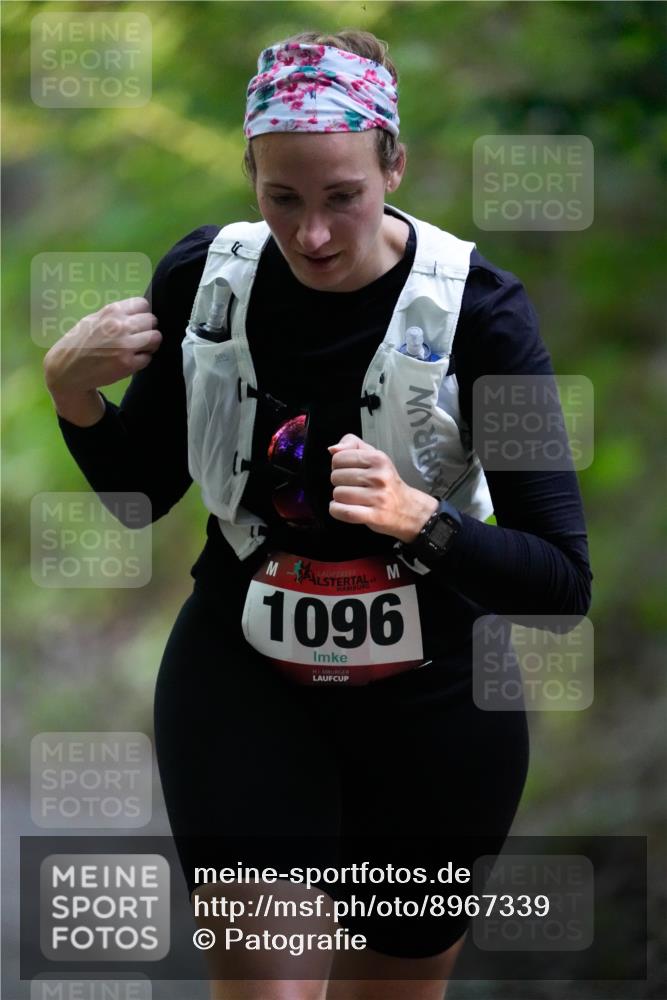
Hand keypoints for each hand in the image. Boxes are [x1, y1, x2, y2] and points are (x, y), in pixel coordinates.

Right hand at [43, 297, 161, 394]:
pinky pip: (148, 358)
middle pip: (152, 321)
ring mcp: (126, 346)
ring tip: (139, 348)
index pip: (143, 304)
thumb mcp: (93, 319)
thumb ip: (114, 315)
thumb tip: (137, 312)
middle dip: (148, 329)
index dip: (142, 314)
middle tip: (139, 337)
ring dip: (150, 344)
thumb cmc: (78, 343)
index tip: (138, 322)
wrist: (67, 369)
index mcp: (112, 311)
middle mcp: (121, 326)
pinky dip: (143, 359)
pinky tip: (131, 360)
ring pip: (156, 338)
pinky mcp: (128, 364)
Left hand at [328, 433, 438, 541]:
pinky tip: (341, 508)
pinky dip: (336, 510)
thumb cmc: (386, 481)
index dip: (338, 466)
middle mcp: (379, 476)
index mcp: (378, 458)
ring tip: (351, 498)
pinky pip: (343, 511)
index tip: (347, 471)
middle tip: (351, 486)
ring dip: (339, 498)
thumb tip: (332, 449)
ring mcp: (377, 497)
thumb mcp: (374, 456)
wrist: (409, 509)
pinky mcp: (374, 516)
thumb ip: (352, 445)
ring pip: (338, 495)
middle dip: (339, 483)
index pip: (339, 458)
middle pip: (336, 477)